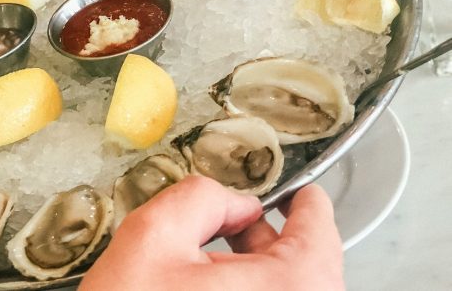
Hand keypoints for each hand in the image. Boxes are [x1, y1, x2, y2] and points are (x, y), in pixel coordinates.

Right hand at [80, 176, 343, 290]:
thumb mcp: (154, 235)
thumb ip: (201, 198)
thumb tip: (233, 202)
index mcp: (291, 286)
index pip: (319, 227)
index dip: (299, 200)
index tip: (290, 192)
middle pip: (305, 264)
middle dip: (267, 238)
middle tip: (234, 223)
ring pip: (284, 290)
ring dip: (254, 272)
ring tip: (211, 263)